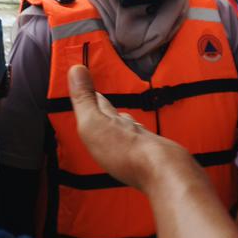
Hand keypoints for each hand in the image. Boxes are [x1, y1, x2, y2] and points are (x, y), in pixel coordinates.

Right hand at [68, 65, 195, 192]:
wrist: (160, 170)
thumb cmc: (123, 150)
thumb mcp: (93, 123)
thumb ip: (84, 99)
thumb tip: (76, 67)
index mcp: (113, 119)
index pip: (100, 103)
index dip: (92, 96)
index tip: (86, 85)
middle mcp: (130, 128)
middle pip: (117, 116)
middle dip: (108, 112)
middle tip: (100, 107)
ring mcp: (143, 144)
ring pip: (131, 132)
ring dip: (123, 130)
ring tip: (118, 129)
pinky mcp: (153, 161)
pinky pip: (141, 151)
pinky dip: (135, 149)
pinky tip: (135, 154)